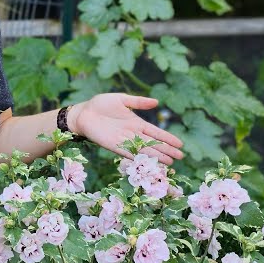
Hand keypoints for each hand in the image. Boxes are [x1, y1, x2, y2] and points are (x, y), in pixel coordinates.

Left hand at [68, 93, 184, 164]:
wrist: (83, 113)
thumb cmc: (100, 105)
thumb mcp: (121, 99)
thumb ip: (138, 102)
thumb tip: (156, 102)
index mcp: (136, 122)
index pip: (155, 132)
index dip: (167, 138)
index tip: (180, 144)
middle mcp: (132, 133)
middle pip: (153, 143)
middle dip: (166, 150)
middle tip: (180, 157)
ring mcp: (124, 141)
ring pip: (143, 150)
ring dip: (156, 157)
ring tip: (170, 163)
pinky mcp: (113, 146)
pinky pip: (129, 153)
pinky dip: (139, 157)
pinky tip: (149, 163)